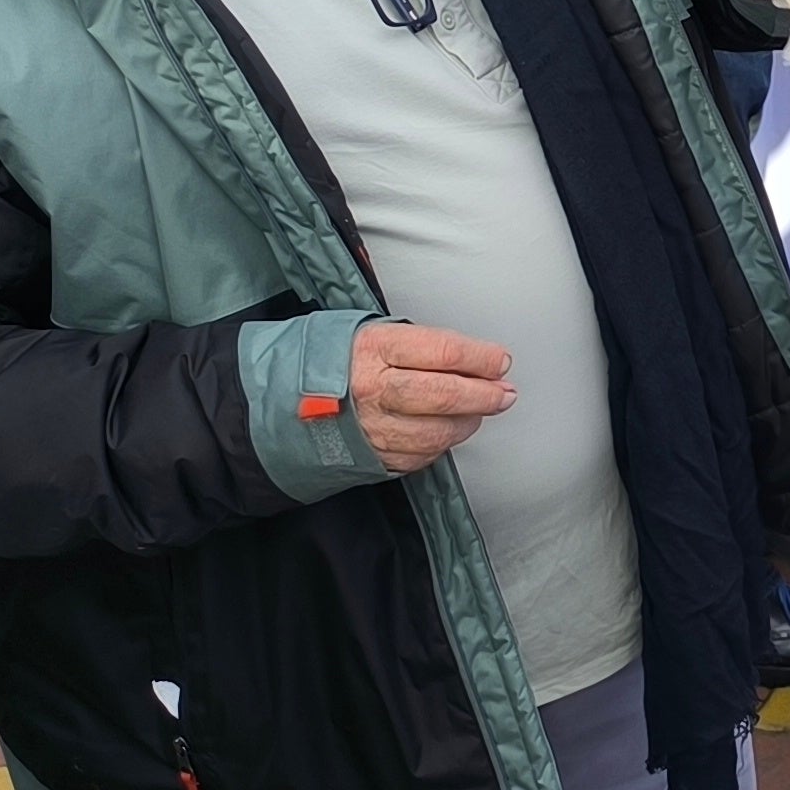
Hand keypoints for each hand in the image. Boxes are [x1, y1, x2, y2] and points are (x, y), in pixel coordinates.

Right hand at [347, 320, 514, 473]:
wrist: (285, 397)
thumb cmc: (336, 361)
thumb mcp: (374, 333)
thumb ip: (423, 345)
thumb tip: (476, 358)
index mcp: (374, 348)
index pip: (444, 351)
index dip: (481, 358)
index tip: (500, 361)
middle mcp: (370, 389)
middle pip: (444, 395)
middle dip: (484, 395)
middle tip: (504, 393)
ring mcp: (369, 427)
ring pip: (436, 432)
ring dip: (467, 423)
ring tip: (479, 411)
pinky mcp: (370, 456)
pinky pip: (419, 456)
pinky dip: (441, 444)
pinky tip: (446, 430)